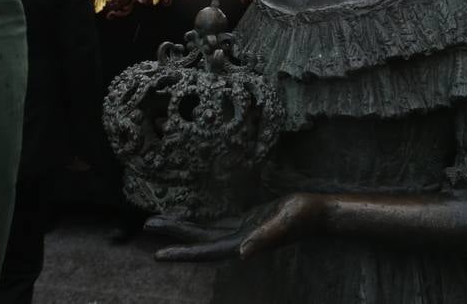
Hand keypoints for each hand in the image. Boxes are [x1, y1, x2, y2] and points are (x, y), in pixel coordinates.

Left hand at [148, 193, 326, 261]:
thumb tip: (241, 254)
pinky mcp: (246, 221)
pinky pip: (216, 222)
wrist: (319, 212)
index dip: (183, 253)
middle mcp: (238, 241)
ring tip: (159, 219)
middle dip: (174, 234)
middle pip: (199, 239)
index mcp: (243, 243)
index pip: (206, 251)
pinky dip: (200, 219)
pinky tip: (188, 214)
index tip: (159, 254)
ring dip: (183, 226)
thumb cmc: (304, 216)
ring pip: (205, 230)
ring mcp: (241, 231)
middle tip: (147, 225)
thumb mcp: (284, 223)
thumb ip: (264, 238)